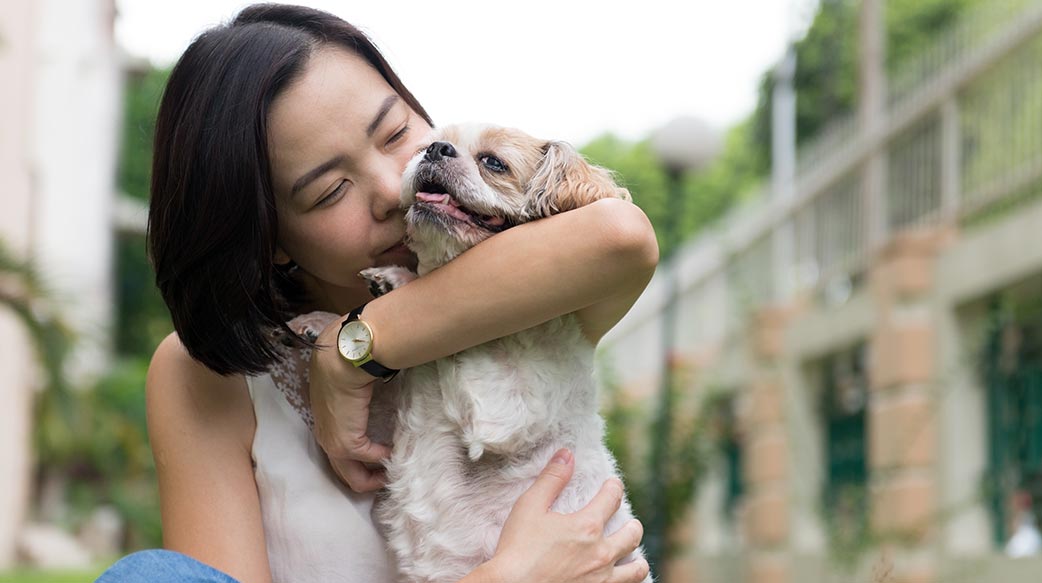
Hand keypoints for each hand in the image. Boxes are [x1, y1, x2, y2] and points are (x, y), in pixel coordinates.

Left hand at [309, 317, 390, 491]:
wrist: (341, 359)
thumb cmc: (346, 365)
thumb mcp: (348, 387)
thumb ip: (355, 398)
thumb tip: (370, 396)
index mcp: (325, 425)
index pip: (339, 455)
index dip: (360, 463)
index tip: (381, 460)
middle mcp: (325, 439)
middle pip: (345, 474)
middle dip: (369, 479)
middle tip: (390, 474)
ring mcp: (333, 444)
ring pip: (354, 478)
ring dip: (377, 477)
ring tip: (395, 469)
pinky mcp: (346, 444)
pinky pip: (370, 458)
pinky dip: (384, 457)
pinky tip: (395, 449)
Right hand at [486, 449, 648, 582]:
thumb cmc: (517, 550)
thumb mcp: (529, 507)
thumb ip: (551, 479)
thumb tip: (567, 454)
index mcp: (587, 527)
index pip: (611, 498)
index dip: (614, 487)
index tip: (613, 484)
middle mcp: (601, 554)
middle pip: (632, 534)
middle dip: (633, 525)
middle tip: (629, 523)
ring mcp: (602, 580)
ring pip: (636, 569)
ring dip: (637, 559)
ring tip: (633, 556)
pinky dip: (626, 581)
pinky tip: (619, 579)